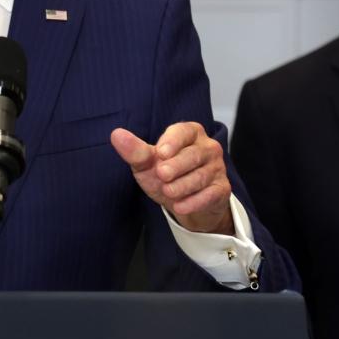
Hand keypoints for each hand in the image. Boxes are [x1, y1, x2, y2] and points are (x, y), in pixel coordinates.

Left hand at [110, 123, 233, 234]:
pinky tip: (180, 207)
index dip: (172, 141)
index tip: (160, 153)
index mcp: (189, 133)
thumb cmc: (165, 176)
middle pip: (193, 155)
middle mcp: (208, 147)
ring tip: (168, 192)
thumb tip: (116, 134)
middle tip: (162, 175)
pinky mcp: (222, 189)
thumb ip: (135, 151)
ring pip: (201, 176)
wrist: (184, 204)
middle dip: (176, 166)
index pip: (183, 131)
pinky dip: (193, 202)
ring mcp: (217, 168)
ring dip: (182, 186)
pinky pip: (210, 194)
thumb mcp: (147, 164)